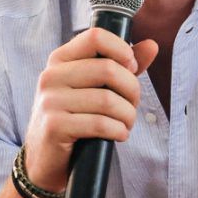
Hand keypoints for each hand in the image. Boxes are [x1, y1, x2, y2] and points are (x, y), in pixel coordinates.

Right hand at [22, 27, 158, 192]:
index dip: (122, 50)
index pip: (96, 37)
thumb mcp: (94, 87)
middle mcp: (51, 76)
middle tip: (132, 105)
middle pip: (108, 69)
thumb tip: (152, 45)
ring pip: (108, 100)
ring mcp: (50, 101)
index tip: (131, 68)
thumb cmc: (75, 118)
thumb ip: (122, 65)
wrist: (44, 160)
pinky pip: (100, 123)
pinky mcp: (54, 126)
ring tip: (126, 123)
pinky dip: (118, 130)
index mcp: (60, 59)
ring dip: (127, 115)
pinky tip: (119, 134)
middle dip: (132, 90)